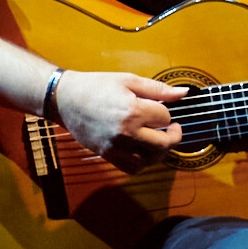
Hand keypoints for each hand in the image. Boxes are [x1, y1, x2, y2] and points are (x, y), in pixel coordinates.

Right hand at [53, 70, 186, 170]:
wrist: (64, 99)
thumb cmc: (96, 86)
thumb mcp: (128, 80)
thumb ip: (158, 89)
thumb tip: (184, 93)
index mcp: (132, 111)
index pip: (165, 117)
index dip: (165, 112)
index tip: (158, 107)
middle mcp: (125, 132)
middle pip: (163, 144)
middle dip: (174, 136)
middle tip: (173, 128)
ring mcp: (115, 146)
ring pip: (150, 160)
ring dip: (160, 151)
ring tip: (158, 139)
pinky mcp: (106, 154)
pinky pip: (132, 168)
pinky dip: (142, 162)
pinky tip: (143, 149)